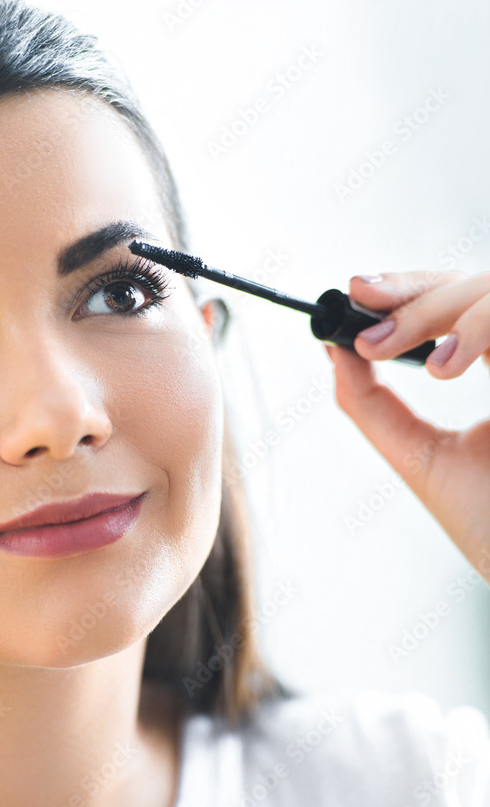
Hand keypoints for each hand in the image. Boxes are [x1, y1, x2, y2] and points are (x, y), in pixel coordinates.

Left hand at [323, 270, 489, 583]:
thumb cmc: (486, 521)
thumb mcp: (419, 455)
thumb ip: (374, 404)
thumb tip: (333, 353)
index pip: (452, 303)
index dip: (406, 289)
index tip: (357, 292)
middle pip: (474, 285)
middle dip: (416, 293)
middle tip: (368, 305)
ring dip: (447, 314)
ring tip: (424, 363)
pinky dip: (481, 329)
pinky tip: (448, 363)